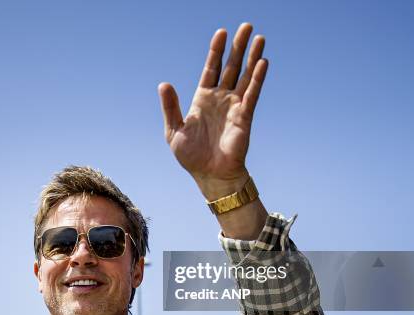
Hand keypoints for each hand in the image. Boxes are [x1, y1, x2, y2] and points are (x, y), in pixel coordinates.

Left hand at [159, 23, 267, 199]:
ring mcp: (234, 106)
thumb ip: (170, 107)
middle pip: (231, 67)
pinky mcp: (244, 117)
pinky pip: (252, 94)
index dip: (216, 51)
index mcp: (202, 99)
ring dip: (252, 57)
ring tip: (259, 38)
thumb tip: (164, 83)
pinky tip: (262, 62)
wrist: (209, 175)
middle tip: (247, 26)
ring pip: (245, 76)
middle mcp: (220, 99)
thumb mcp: (173, 130)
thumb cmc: (191, 156)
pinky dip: (257, 79)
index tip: (221, 32)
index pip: (211, 68)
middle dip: (238, 46)